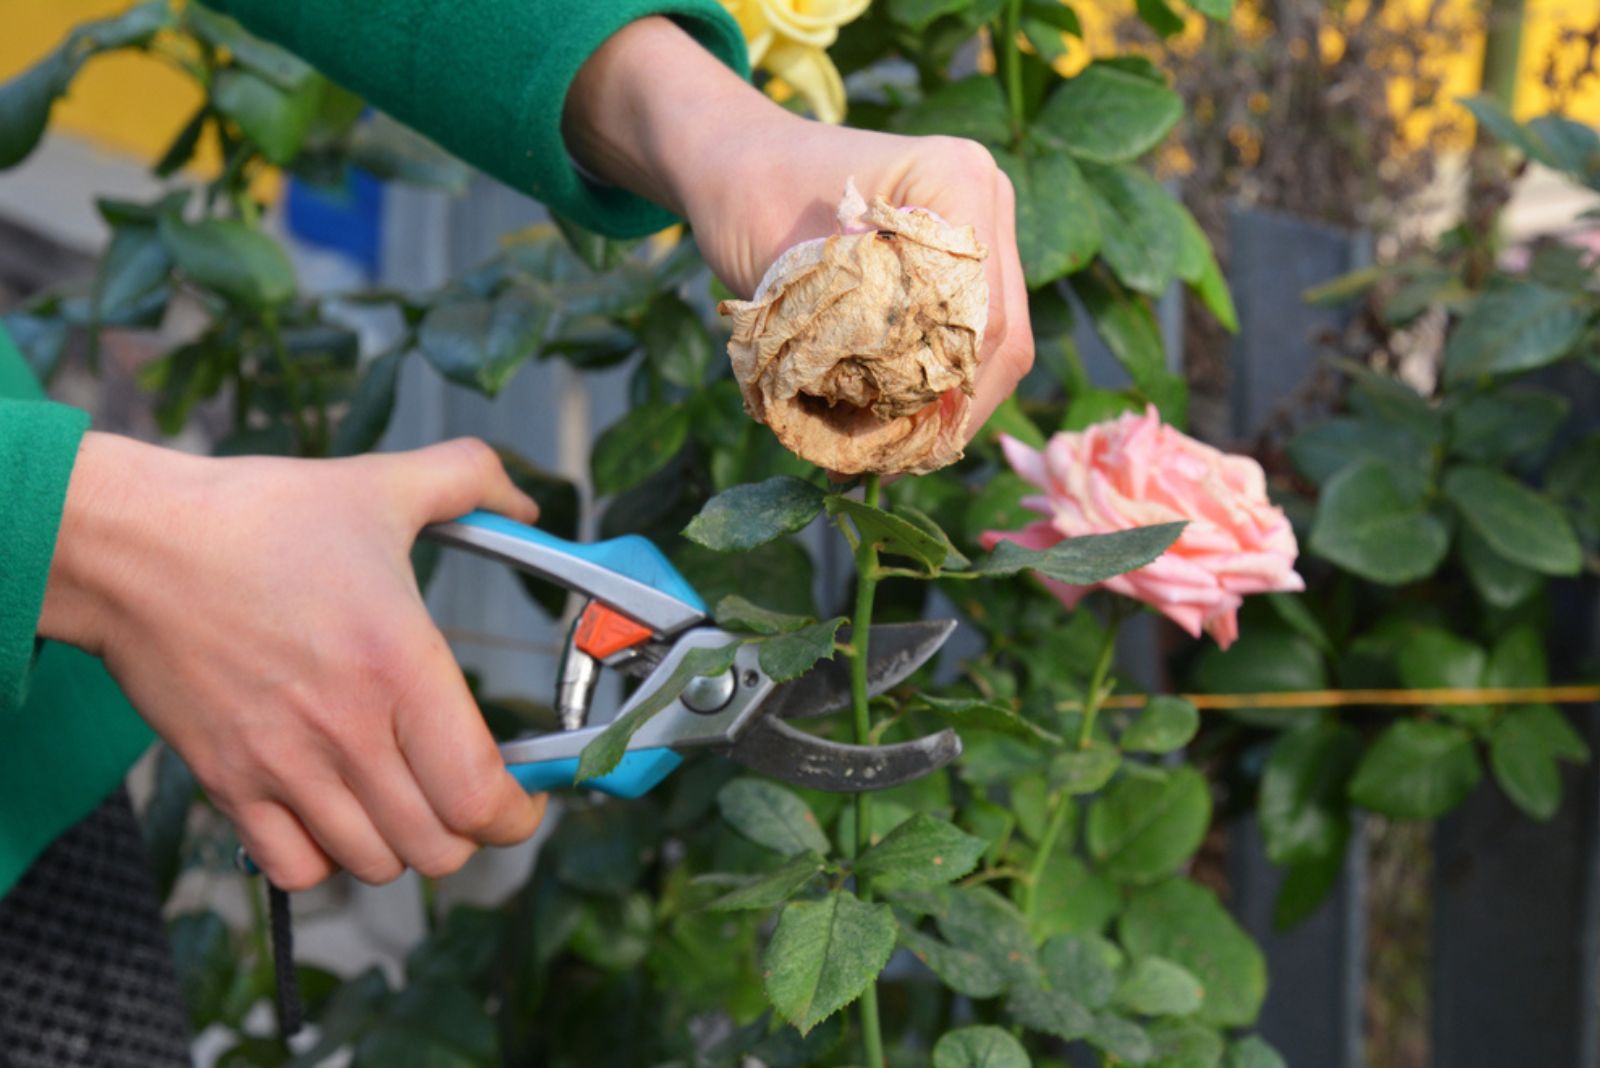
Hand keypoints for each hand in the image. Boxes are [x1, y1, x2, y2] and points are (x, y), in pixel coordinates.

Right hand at [40, 434, 547, 890]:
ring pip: (374, 866)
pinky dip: (325, 858)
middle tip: (462, 794)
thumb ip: (471, 480)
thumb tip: (528, 503)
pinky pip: (295, 871)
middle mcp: (346, 729)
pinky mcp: (228, 783)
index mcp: (400, 665)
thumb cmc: (257, 516)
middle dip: (467, 832)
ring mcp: (282, 765)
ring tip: (399, 798)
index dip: (515, 814)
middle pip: (437, 849)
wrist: (133, 544)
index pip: (479, 794)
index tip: (521, 800)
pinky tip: (332, 812)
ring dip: (400, 844)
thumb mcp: (381, 483)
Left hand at [566, 19, 1032, 441]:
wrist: (732, 160)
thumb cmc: (747, 197)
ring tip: (887, 453)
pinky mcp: (959, 261)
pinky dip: (931, 384)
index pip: (984, 312)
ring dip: (944, 404)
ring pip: (991, 346)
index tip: (897, 445)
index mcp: (955, 179)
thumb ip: (850, 339)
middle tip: (893, 464)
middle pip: (1001, 335)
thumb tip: (890, 427)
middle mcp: (985, 198)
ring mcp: (980, 228)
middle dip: (951, 409)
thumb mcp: (792, 274)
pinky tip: (889, 422)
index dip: (950, 390)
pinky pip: (965, 336)